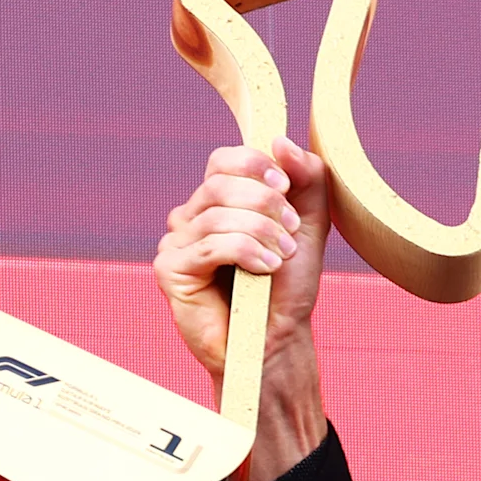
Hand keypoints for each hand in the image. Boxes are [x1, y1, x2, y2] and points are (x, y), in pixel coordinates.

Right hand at [154, 136, 331, 480]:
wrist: (276, 339)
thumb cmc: (287, 287)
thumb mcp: (309, 226)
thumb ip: (307, 181)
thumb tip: (282, 142)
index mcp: (219, 202)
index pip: (223, 160)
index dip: (254, 164)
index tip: (286, 187)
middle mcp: (192, 216)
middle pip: (219, 182)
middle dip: (265, 202)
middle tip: (291, 232)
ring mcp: (177, 242)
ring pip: (216, 213)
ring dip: (261, 232)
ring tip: (282, 257)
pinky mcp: (170, 270)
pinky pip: (208, 244)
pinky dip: (245, 252)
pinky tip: (265, 270)